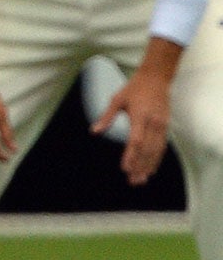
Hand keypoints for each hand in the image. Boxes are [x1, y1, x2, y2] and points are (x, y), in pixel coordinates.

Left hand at [93, 67, 171, 185]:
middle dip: (140, 166)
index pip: (136, 140)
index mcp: (140, 116)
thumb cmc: (134, 88)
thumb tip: (94, 131)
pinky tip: (152, 168)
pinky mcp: (165, 126)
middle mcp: (153, 123)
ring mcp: (161, 125)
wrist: (156, 78)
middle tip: (133, 181)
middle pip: (147, 149)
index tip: (125, 168)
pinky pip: (162, 146)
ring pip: (156, 150)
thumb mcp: (117, 99)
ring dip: (149, 165)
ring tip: (141, 179)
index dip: (131, 156)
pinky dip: (157, 158)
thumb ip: (106, 117)